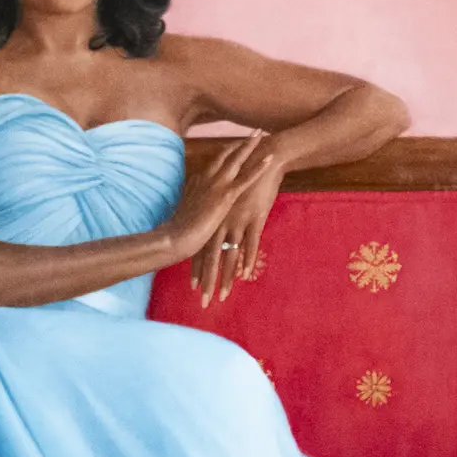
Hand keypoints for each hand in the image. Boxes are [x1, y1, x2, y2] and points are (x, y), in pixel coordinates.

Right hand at [162, 131, 269, 270]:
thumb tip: (195, 200)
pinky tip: (269, 159)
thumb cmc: (179, 229)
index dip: (227, 153)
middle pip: (225, 154)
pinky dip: (259, 167)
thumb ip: (193, 202)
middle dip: (240, 142)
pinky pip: (246, 178)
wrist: (176, 237)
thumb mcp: (186, 211)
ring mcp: (216, 185)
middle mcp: (206, 177)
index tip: (236, 145)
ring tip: (260, 133)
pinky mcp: (226, 196)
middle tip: (253, 132)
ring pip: (236, 160)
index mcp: (197, 180)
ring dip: (249, 145)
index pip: (215, 162)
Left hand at [193, 145, 284, 305]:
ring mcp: (237, 220)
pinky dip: (247, 260)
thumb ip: (221, 210)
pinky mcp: (254, 218)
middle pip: (211, 255)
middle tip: (203, 299)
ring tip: (223, 295)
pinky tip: (245, 276)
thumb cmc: (246, 175)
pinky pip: (250, 243)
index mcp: (215, 215)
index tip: (192, 286)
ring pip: (229, 254)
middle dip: (207, 279)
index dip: (196, 267)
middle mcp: (222, 220)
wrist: (264, 157)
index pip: (202, 246)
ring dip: (226, 277)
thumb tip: (217, 227)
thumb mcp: (228, 193)